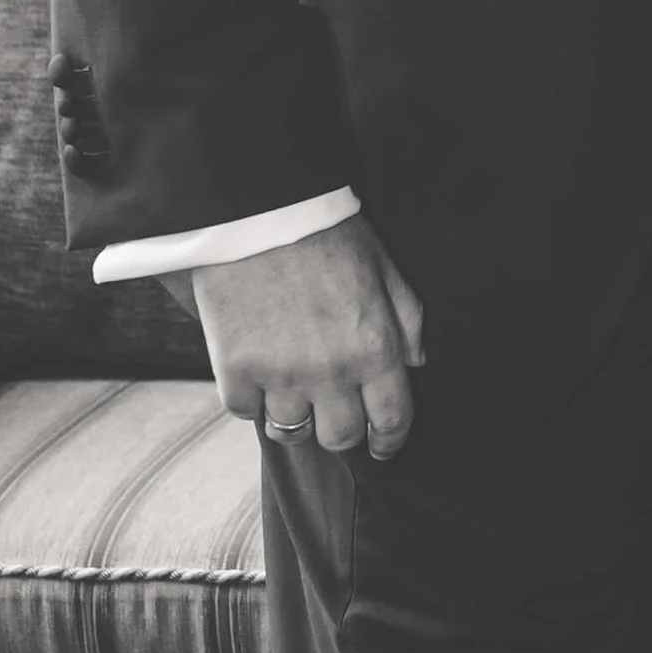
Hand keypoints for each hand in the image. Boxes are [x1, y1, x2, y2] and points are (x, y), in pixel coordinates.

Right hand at [191, 216, 425, 457]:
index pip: (391, 420)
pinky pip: (245, 411)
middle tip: (334, 411)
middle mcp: (330, 370)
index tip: (383, 445)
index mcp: (374, 346)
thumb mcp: (383, 266)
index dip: (390, 441)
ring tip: (293, 389)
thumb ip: (406, 319)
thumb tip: (415, 363)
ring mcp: (280, 375)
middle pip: (340, 438)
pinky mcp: (235, 370)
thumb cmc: (326, 232)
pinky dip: (252, 399)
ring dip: (295, 415)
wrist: (259, 207)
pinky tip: (257, 372)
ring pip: (291, 432)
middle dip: (342, 431)